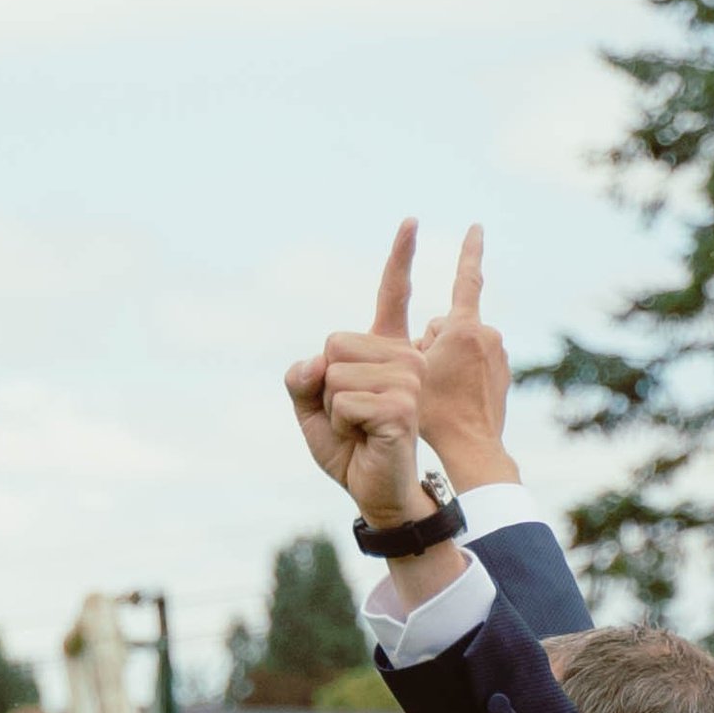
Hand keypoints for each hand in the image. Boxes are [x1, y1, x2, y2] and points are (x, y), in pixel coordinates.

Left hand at [285, 220, 431, 529]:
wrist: (375, 492)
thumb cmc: (348, 449)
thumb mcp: (311, 408)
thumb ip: (301, 378)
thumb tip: (314, 362)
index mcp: (386, 350)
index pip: (393, 294)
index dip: (401, 257)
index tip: (412, 220)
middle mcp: (404, 357)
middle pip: (333, 343)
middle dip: (323, 385)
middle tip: (349, 415)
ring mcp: (408, 379)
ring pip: (335, 374)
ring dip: (332, 409)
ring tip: (359, 427)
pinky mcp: (403, 405)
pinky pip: (343, 400)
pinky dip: (341, 424)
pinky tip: (365, 437)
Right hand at [417, 225, 514, 488]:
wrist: (473, 447)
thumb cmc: (436, 412)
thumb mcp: (411, 371)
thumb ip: (416, 343)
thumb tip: (429, 338)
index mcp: (464, 328)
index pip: (466, 278)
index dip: (469, 250)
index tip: (477, 226)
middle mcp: (488, 334)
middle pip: (449, 326)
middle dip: (436, 344)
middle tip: (430, 378)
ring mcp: (500, 354)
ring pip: (462, 346)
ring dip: (449, 360)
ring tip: (445, 392)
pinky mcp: (504, 372)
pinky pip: (476, 363)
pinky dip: (465, 374)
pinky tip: (460, 398)